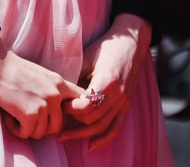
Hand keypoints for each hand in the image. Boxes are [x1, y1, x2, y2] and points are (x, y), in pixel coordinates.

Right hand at [0, 35, 84, 139]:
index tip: (61, 114)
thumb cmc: (15, 70)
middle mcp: (56, 94)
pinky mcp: (31, 114)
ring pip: (41, 133)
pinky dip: (15, 129)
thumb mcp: (43, 76)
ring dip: (26, 128)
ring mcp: (44, 104)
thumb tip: (63, 110)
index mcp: (60, 83)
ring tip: (16, 112)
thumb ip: (55, 90)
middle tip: (26, 115)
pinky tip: (9, 116)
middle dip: (41, 126)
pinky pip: (26, 134)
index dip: (77, 113)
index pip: (84, 101)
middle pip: (57, 126)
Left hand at [58, 13, 151, 151]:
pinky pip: (116, 128)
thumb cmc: (106, 47)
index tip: (62, 102)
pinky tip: (91, 146)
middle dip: (73, 120)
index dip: (71, 108)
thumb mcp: (88, 57)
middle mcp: (117, 95)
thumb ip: (77, 76)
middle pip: (92, 119)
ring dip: (82, 135)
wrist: (130, 43)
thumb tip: (61, 93)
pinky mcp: (126, 105)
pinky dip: (104, 139)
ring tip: (65, 137)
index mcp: (107, 82)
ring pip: (102, 127)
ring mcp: (124, 102)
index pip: (86, 106)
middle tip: (59, 114)